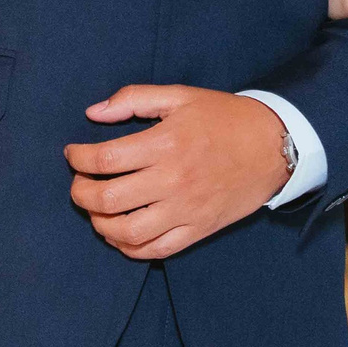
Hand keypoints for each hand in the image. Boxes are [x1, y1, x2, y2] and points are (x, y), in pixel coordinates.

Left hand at [64, 85, 290, 259]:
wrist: (273, 146)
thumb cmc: (224, 118)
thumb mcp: (181, 96)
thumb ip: (134, 99)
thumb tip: (94, 113)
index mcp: (165, 144)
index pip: (104, 160)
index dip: (78, 159)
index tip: (73, 154)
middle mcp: (172, 181)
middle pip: (107, 199)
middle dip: (80, 193)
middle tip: (78, 183)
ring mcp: (185, 210)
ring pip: (126, 232)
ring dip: (99, 224)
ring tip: (95, 210)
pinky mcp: (198, 230)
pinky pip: (155, 250)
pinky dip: (129, 247)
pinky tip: (119, 234)